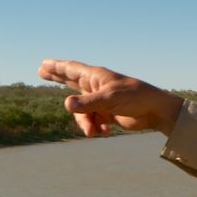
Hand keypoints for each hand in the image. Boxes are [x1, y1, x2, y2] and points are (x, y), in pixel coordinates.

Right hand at [38, 59, 183, 136]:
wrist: (154, 111)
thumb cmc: (135, 97)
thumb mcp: (110, 99)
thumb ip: (88, 103)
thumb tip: (67, 105)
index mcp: (96, 77)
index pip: (71, 70)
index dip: (56, 67)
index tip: (43, 63)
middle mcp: (96, 87)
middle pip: (71, 82)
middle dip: (57, 79)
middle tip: (41, 71)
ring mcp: (101, 101)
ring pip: (81, 112)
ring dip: (85, 123)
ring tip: (94, 132)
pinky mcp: (107, 114)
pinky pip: (93, 122)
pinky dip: (96, 128)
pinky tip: (106, 132)